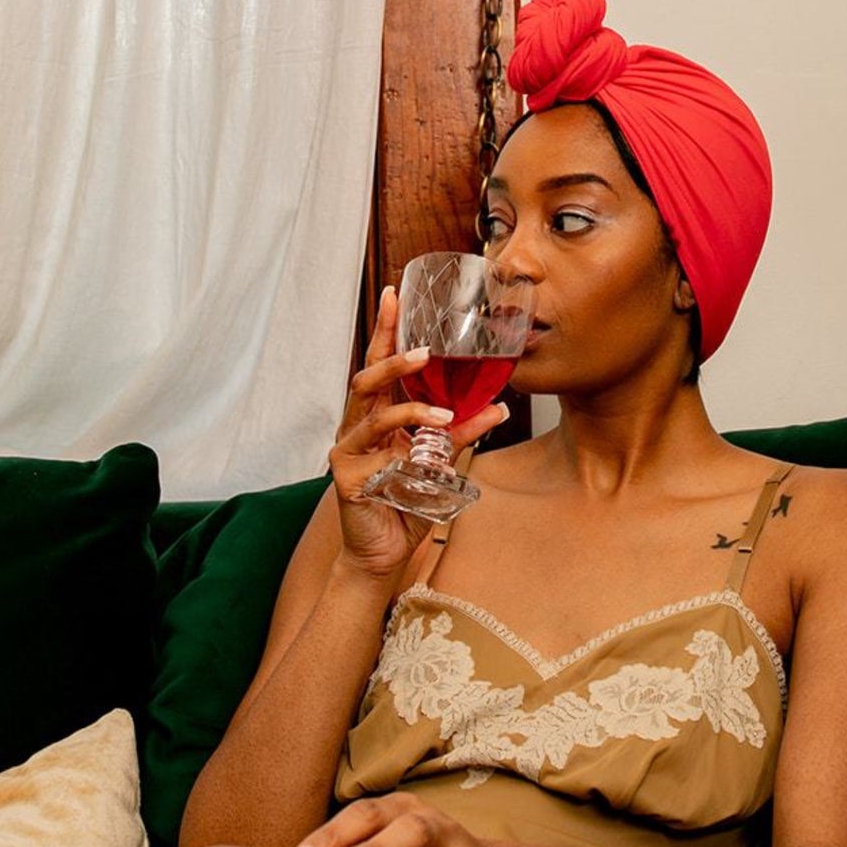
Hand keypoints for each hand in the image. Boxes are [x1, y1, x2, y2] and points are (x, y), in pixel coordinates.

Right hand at [329, 288, 509, 581]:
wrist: (383, 553)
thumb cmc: (406, 503)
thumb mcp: (441, 462)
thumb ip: (462, 433)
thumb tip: (499, 407)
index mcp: (378, 415)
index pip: (380, 363)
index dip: (386, 329)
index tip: (395, 293)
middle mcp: (358, 425)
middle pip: (367, 376)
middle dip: (389, 353)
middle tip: (422, 346)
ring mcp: (348, 448)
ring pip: (371, 410)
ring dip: (408, 406)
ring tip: (441, 411)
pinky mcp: (347, 474)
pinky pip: (376, 450)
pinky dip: (403, 444)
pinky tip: (425, 448)